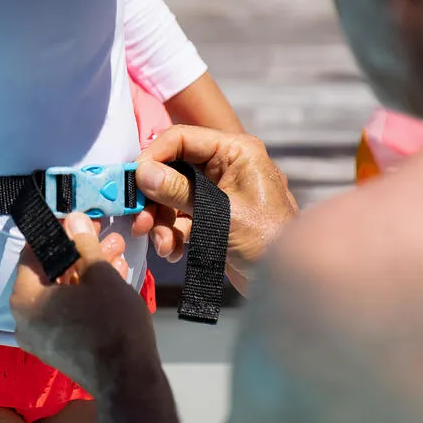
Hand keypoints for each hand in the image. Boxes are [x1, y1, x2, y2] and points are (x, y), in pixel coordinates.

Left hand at [11, 214, 156, 394]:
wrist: (128, 379)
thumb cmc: (111, 323)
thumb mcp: (99, 273)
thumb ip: (82, 243)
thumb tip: (73, 220)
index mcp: (24, 299)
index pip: (33, 253)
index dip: (57, 232)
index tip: (77, 221)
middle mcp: (25, 321)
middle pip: (50, 274)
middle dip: (79, 252)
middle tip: (102, 235)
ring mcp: (42, 339)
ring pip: (63, 293)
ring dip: (87, 272)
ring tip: (116, 253)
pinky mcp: (60, 350)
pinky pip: (68, 313)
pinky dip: (86, 295)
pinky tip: (113, 278)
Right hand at [133, 125, 298, 292]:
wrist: (289, 283)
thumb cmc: (268, 240)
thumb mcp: (220, 214)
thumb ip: (179, 191)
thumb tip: (143, 172)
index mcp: (236, 152)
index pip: (183, 138)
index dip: (154, 156)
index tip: (133, 179)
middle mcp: (226, 166)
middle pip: (173, 169)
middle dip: (154, 198)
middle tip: (140, 221)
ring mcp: (219, 193)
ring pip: (173, 197)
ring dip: (161, 221)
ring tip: (162, 245)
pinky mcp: (214, 217)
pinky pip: (182, 217)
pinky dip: (173, 234)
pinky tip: (174, 252)